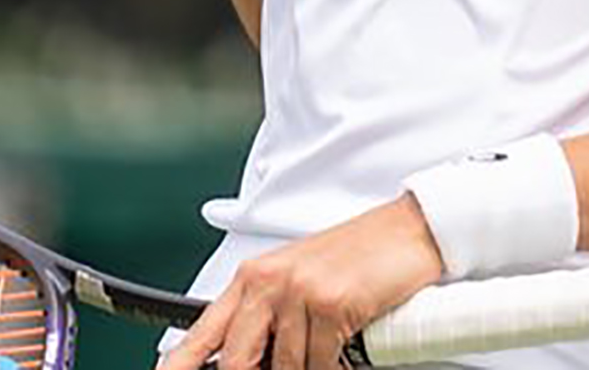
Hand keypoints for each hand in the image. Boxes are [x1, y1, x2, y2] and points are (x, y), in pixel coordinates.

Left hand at [154, 198, 445, 369]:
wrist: (409, 231)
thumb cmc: (358, 256)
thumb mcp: (300, 280)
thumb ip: (268, 319)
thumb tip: (249, 359)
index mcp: (253, 278)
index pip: (202, 335)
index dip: (179, 365)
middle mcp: (269, 283)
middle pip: (237, 361)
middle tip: (286, 362)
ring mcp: (299, 293)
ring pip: (285, 367)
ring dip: (308, 367)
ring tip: (329, 347)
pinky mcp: (331, 306)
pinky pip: (321, 364)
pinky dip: (336, 366)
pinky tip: (348, 351)